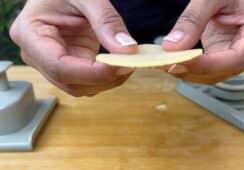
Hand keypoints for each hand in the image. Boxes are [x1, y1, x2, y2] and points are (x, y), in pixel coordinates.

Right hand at [10, 0, 136, 95]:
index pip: (59, 66)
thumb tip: (127, 50)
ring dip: (106, 81)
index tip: (121, 67)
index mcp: (30, 33)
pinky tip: (119, 64)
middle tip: (130, 65)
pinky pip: (86, 81)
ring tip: (127, 63)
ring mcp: (50, 63)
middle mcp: (36, 55)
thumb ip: (106, 21)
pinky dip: (106, 77)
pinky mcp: (67, 65)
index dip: (92, 72)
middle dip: (103, 78)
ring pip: (79, 87)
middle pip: (70, 82)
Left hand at [162, 0, 243, 82]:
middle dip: (191, 69)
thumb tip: (172, 47)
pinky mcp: (225, 59)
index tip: (180, 61)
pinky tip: (171, 61)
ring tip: (162, 62)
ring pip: (212, 75)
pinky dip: (187, 67)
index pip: (237, 58)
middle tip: (163, 62)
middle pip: (223, 71)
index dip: (207, 64)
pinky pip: (206, 70)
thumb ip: (193, 19)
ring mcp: (240, 58)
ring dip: (186, 72)